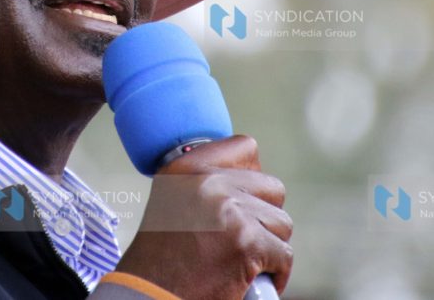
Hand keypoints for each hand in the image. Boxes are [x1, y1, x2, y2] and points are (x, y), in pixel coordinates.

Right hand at [114, 135, 292, 299]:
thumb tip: (251, 176)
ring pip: (281, 222)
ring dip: (269, 245)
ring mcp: (230, 210)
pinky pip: (284, 254)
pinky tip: (255, 280)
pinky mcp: (247, 242)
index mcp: (188, 166)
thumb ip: (207, 183)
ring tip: (244, 259)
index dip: (253, 176)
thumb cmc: (161, 258)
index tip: (245, 198)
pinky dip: (276, 272)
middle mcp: (208, 181)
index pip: (245, 148)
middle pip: (271, 187)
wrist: (150, 294)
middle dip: (264, 215)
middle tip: (244, 237)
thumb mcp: (173, 201)